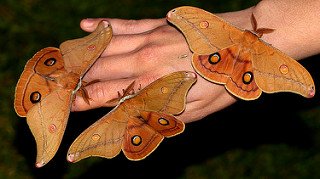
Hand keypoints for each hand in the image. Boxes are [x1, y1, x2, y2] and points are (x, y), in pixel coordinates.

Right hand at [71, 18, 236, 122]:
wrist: (245, 47)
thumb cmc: (221, 83)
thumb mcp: (193, 112)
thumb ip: (158, 116)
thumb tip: (128, 122)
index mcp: (151, 86)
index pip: (104, 96)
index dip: (82, 103)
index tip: (66, 107)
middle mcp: (143, 61)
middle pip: (98, 72)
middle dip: (74, 81)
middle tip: (57, 87)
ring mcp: (149, 39)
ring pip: (104, 47)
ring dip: (81, 55)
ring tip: (62, 61)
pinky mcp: (156, 25)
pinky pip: (123, 24)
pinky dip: (103, 26)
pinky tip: (85, 27)